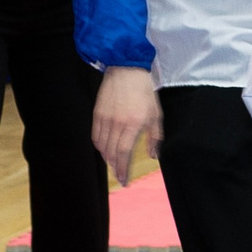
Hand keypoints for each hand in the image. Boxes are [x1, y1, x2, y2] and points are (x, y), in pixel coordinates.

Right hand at [93, 66, 161, 183]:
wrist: (126, 71)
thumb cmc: (144, 93)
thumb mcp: (156, 115)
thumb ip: (155, 138)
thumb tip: (154, 156)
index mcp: (132, 124)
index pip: (123, 153)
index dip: (122, 169)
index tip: (124, 180)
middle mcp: (115, 124)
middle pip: (111, 152)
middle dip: (115, 167)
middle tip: (120, 176)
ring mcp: (104, 119)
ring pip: (102, 146)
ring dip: (107, 158)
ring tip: (114, 164)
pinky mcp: (96, 114)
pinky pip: (95, 136)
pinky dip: (99, 146)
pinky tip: (105, 150)